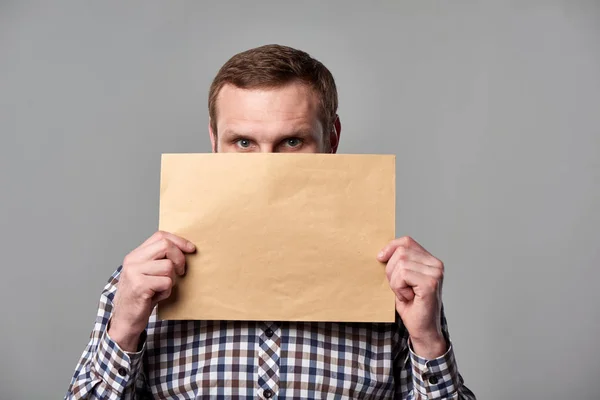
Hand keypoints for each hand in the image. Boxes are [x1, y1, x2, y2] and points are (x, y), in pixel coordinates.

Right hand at [108, 231, 195, 351]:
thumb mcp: (147, 274)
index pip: (160, 236)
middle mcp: (132, 261)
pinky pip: (166, 282)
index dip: (179, 241)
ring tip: (161, 288)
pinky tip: (157, 297)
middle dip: (180, 258)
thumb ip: (158, 260)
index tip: (191, 249)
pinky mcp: (140, 286)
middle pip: (165, 245)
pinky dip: (167, 291)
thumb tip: (185, 249)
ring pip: (168, 266)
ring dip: (171, 280)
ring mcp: (134, 273)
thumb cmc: (140, 297)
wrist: (124, 320)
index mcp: (135, 255)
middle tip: (181, 271)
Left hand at [378, 236, 446, 358]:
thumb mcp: (401, 279)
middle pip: (401, 251)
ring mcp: (435, 273)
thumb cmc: (411, 305)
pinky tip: (408, 297)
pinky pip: (403, 275)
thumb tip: (381, 252)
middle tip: (398, 287)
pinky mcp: (430, 283)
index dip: (390, 247)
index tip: (380, 258)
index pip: (407, 241)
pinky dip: (399, 288)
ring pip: (400, 263)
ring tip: (405, 293)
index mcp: (430, 261)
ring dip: (395, 282)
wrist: (423, 329)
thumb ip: (397, 263)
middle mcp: (436, 264)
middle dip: (391, 270)